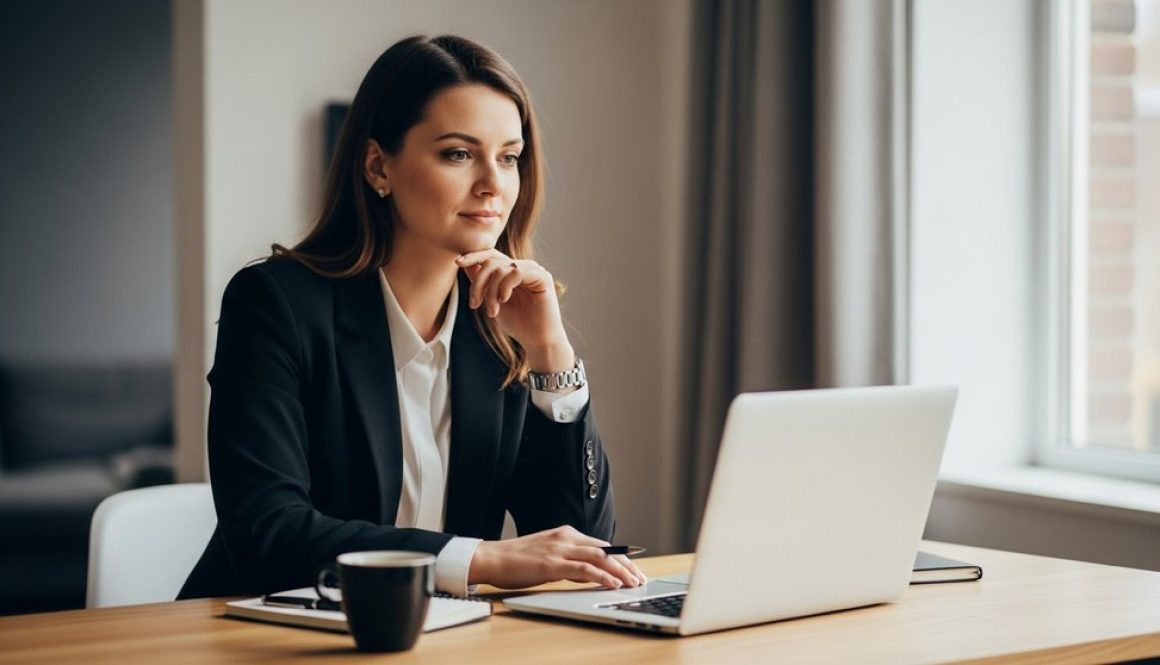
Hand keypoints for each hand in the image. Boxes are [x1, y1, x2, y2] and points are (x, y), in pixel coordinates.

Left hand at [455, 250, 571, 367]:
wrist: (537, 341)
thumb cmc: (518, 324)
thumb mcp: (492, 301)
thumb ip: (482, 283)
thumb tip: (465, 263)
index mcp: (511, 271)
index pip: (491, 255)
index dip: (474, 256)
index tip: (458, 263)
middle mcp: (523, 267)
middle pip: (492, 260)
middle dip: (478, 282)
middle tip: (474, 304)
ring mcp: (533, 270)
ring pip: (501, 268)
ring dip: (491, 291)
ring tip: (492, 311)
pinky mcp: (542, 277)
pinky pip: (516, 272)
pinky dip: (505, 287)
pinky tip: (504, 301)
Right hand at [468, 525, 647, 589]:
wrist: (491, 558)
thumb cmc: (517, 560)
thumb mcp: (549, 557)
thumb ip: (570, 563)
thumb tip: (591, 575)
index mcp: (566, 534)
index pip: (602, 545)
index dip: (621, 558)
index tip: (634, 570)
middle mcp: (566, 538)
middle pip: (606, 550)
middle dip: (626, 565)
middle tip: (640, 578)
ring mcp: (560, 549)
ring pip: (599, 557)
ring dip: (620, 571)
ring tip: (633, 582)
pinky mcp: (552, 564)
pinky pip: (584, 569)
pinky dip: (602, 576)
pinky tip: (612, 584)